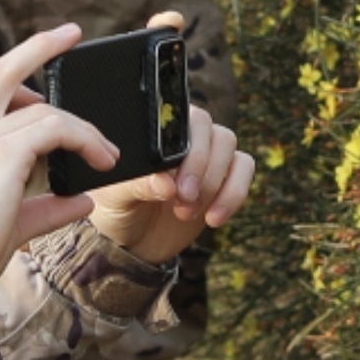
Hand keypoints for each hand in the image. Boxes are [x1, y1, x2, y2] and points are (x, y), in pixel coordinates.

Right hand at [0, 23, 121, 299]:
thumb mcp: (7, 225)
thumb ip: (44, 208)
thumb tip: (82, 200)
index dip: (13, 86)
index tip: (40, 94)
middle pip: (2, 70)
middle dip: (40, 46)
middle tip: (70, 34)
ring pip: (42, 107)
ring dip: (82, 125)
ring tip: (106, 150)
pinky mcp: (1, 153)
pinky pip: (55, 128)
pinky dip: (84, 138)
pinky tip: (102, 159)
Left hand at [87, 96, 252, 265]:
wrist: (135, 240)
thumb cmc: (118, 208)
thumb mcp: (116, 198)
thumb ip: (137, 185)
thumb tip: (165, 183)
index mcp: (157, 132)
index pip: (182, 120)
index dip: (185, 148)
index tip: (174, 181)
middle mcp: (187, 136)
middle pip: (212, 132)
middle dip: (201, 169)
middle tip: (182, 199)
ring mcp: (209, 154)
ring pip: (230, 149)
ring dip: (214, 184)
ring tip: (187, 213)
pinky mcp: (226, 177)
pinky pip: (243, 172)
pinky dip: (233, 194)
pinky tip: (213, 218)